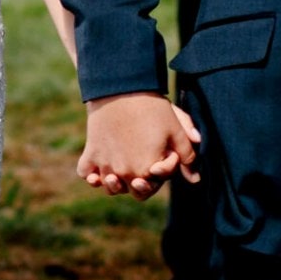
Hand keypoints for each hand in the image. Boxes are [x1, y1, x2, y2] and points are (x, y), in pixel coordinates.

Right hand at [79, 92, 201, 198]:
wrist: (121, 88)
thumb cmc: (152, 108)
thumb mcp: (176, 129)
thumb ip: (187, 156)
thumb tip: (195, 179)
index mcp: (148, 170)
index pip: (155, 185)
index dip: (163, 171)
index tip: (166, 153)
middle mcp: (125, 173)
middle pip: (134, 192)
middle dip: (142, 185)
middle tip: (144, 172)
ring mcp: (105, 165)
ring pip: (109, 186)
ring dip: (116, 184)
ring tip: (120, 173)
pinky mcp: (90, 153)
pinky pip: (85, 173)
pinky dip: (90, 174)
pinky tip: (97, 170)